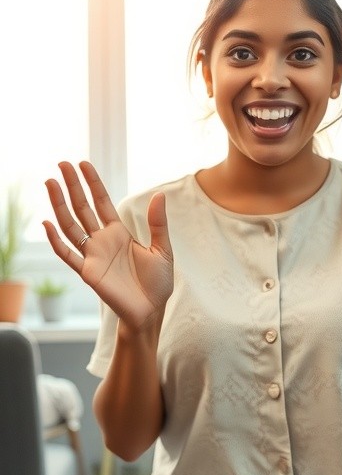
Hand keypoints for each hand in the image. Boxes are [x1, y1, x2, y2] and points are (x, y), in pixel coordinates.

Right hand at [43, 161, 173, 331]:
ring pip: (71, 225)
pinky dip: (56, 240)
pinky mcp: (88, 272)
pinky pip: (68, 254)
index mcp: (119, 232)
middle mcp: (102, 240)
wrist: (151, 311)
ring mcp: (93, 255)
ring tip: (50, 183)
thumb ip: (158, 223)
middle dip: (72, 186)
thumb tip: (159, 194)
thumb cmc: (157, 283)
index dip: (92, 183)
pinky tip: (47, 223)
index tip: (83, 164)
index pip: (101, 202)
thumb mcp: (162, 249)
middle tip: (62, 163)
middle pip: (82, 208)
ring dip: (59, 205)